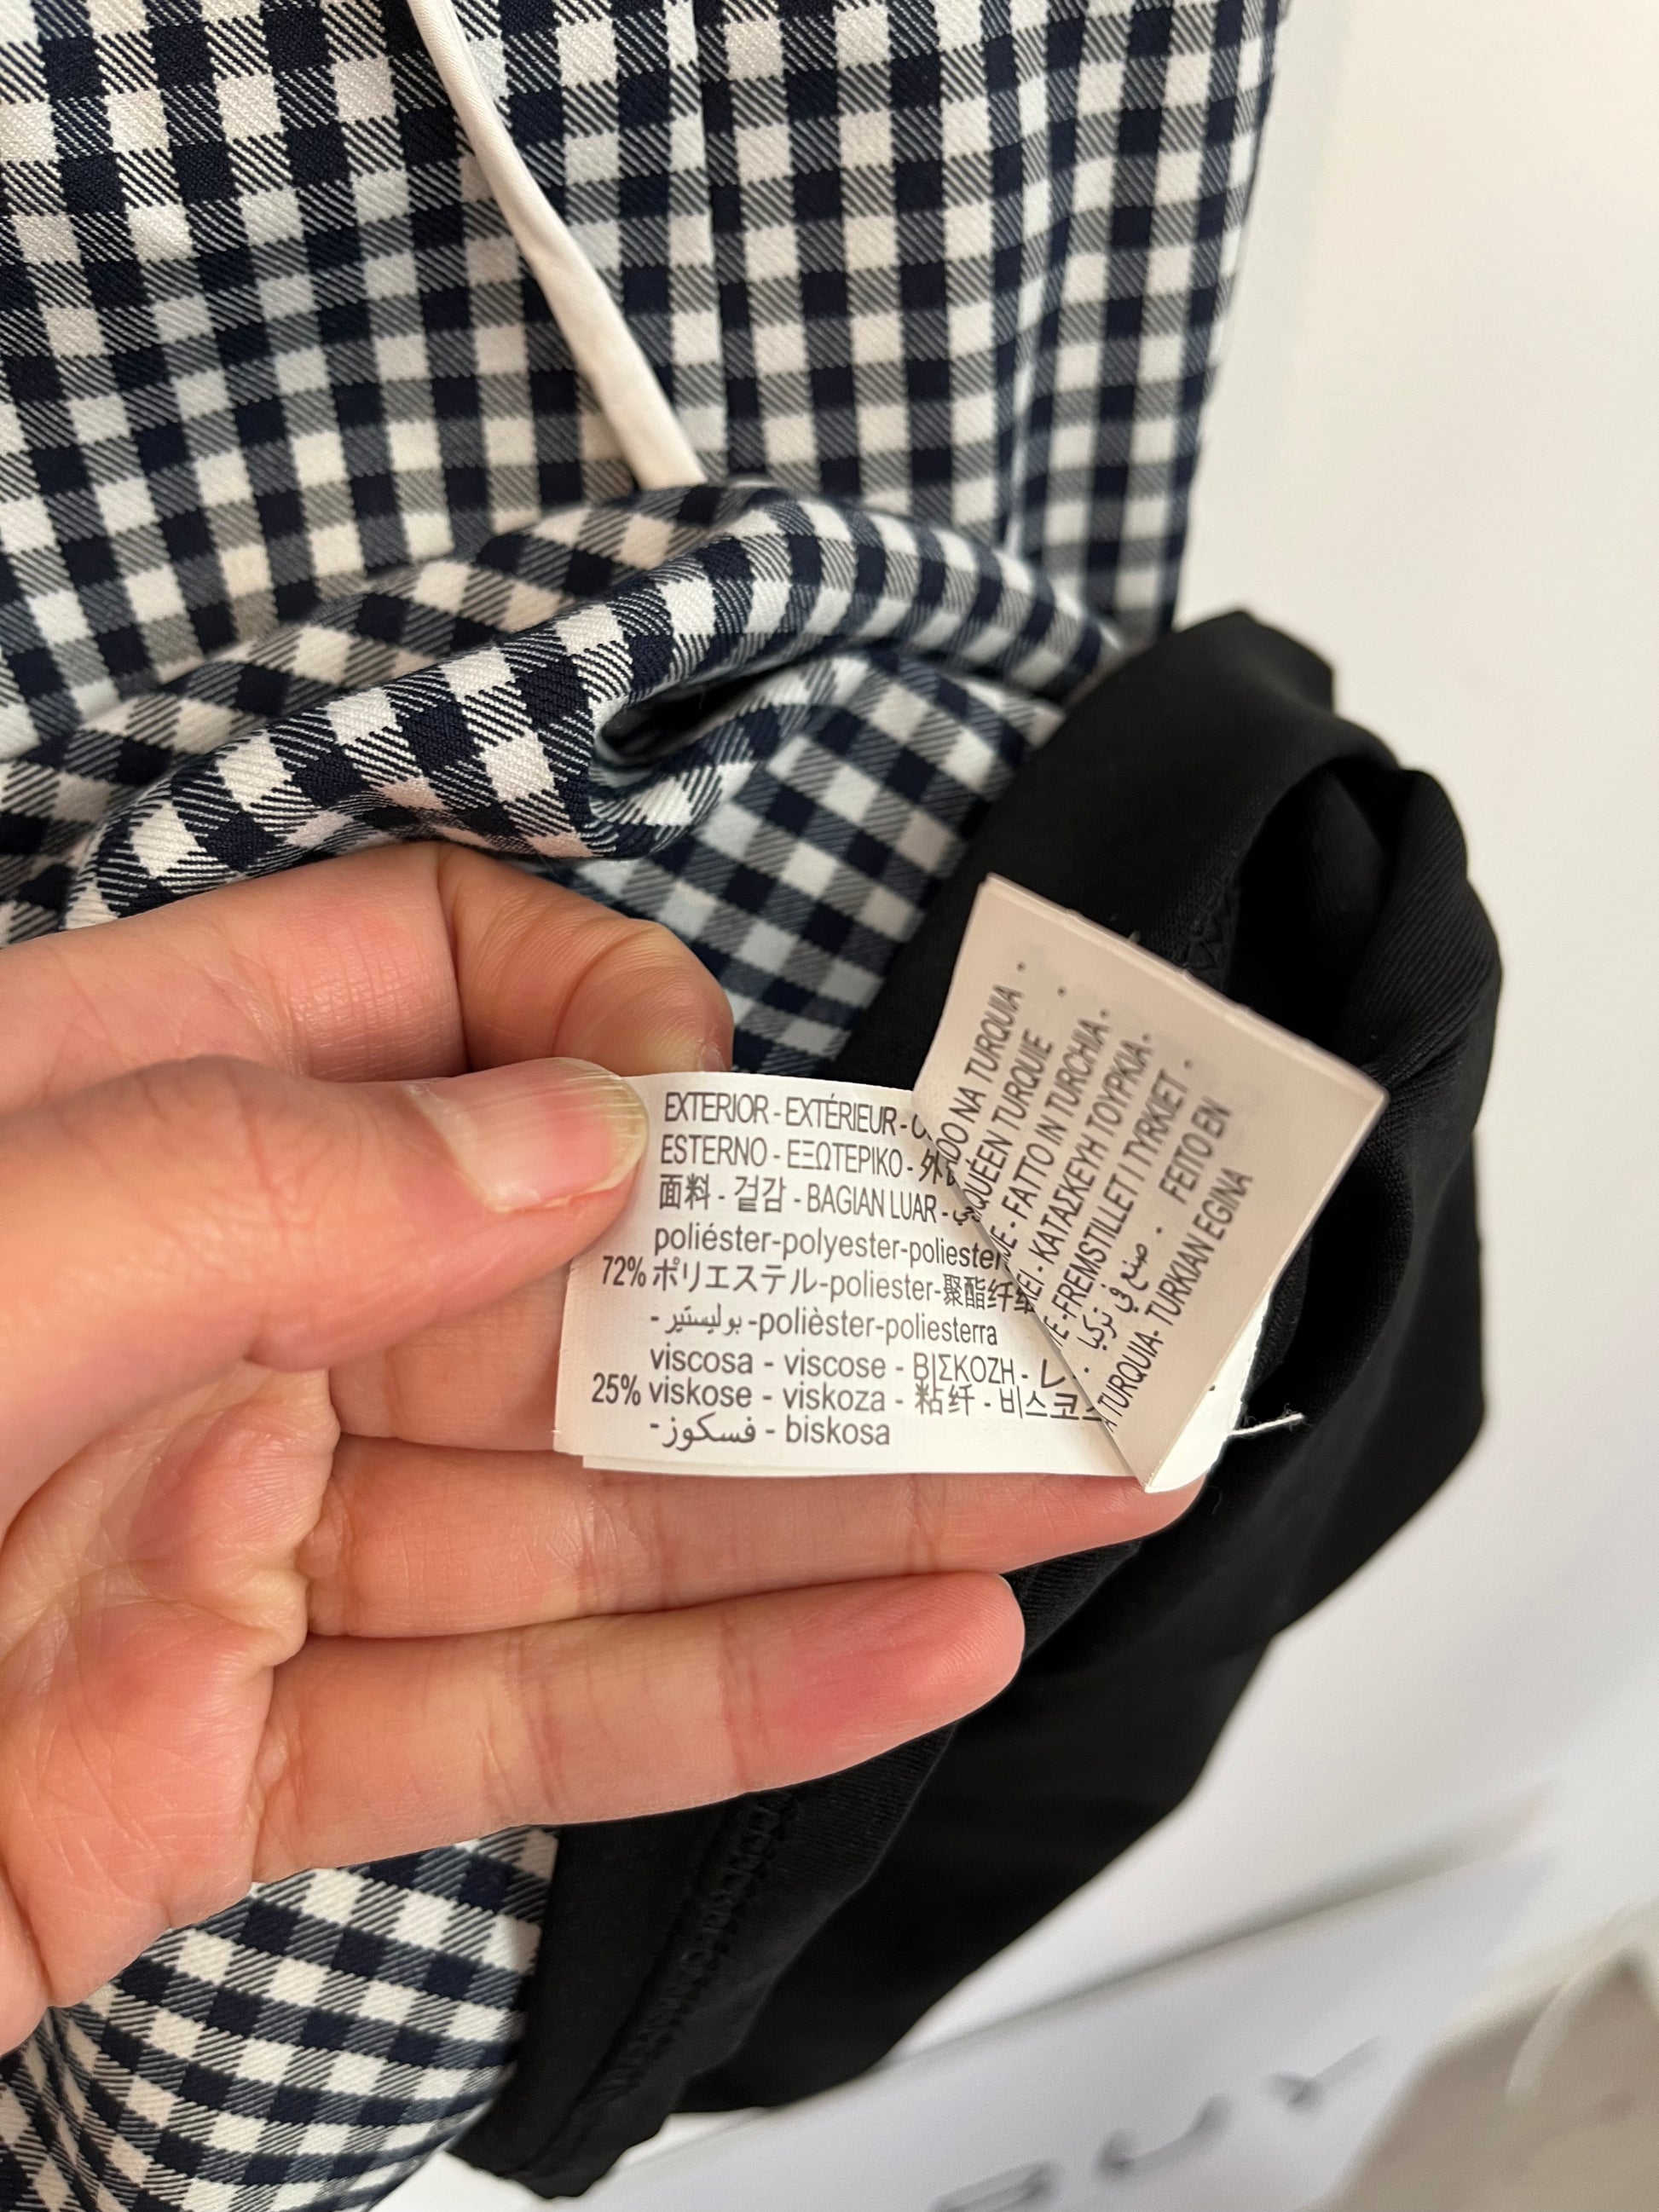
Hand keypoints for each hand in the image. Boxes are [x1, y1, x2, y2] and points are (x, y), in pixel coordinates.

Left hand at [0, 846, 1193, 2047]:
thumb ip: (270, 1176)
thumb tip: (576, 1132)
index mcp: (101, 1118)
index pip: (424, 983)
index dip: (602, 1017)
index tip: (727, 1106)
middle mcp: (193, 1312)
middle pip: (566, 1279)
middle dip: (812, 1301)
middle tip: (1031, 1317)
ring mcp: (228, 1545)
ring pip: (587, 1513)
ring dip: (833, 1514)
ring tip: (1056, 1489)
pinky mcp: (233, 1767)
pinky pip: (515, 1717)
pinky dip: (716, 1694)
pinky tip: (897, 1649)